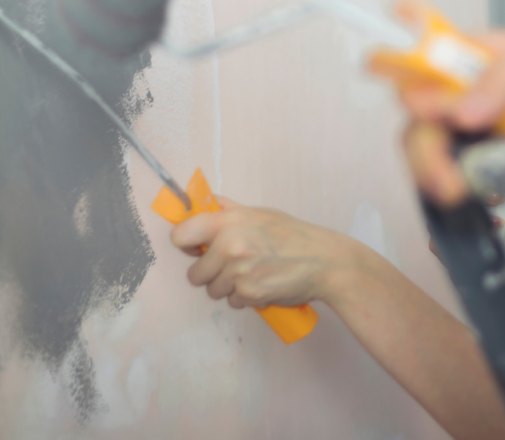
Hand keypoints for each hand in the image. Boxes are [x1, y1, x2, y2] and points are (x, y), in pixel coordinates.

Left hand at [170, 198, 352, 308]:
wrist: (323, 262)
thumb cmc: (294, 235)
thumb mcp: (261, 214)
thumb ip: (229, 209)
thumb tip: (206, 203)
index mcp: (229, 221)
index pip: (180, 236)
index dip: (187, 245)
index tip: (197, 248)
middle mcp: (229, 246)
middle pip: (194, 273)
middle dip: (210, 273)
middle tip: (232, 265)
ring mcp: (238, 273)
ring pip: (212, 290)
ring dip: (227, 287)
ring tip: (251, 274)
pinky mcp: (248, 294)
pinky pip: (232, 301)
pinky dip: (244, 297)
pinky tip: (261, 284)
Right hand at [402, 28, 504, 206]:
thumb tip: (460, 110)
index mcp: (473, 54)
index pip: (418, 53)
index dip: (396, 66)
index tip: (408, 94)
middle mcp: (467, 91)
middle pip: (417, 115)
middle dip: (421, 146)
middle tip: (442, 177)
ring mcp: (478, 129)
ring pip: (431, 149)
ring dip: (433, 173)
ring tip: (455, 193)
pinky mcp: (494, 162)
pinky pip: (460, 175)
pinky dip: (456, 189)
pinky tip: (473, 202)